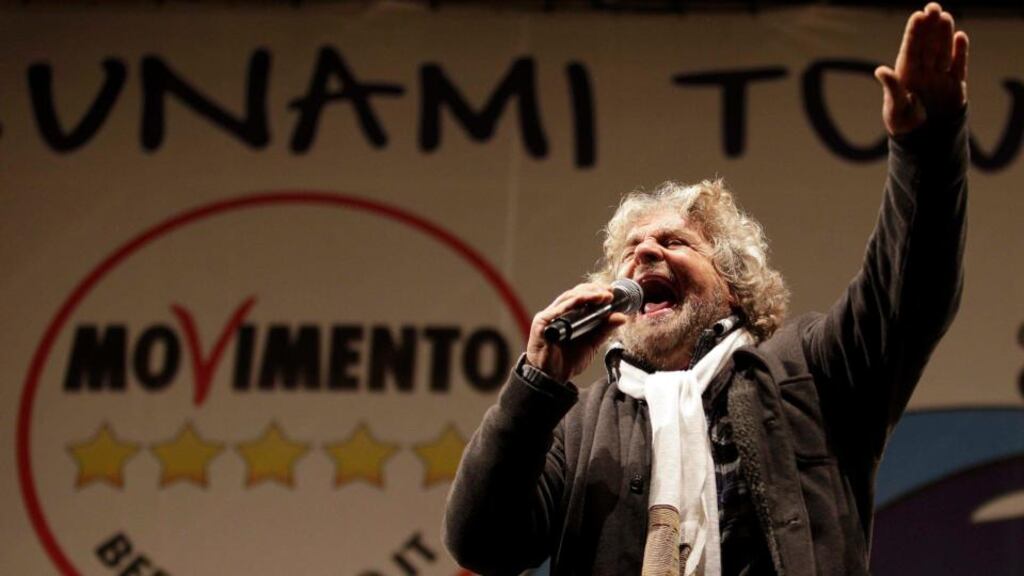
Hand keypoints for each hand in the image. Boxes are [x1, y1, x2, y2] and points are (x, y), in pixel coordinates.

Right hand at [526, 283, 627, 382]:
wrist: (552, 378)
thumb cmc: (567, 361)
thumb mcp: (592, 344)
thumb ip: (605, 330)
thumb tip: (621, 317)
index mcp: (568, 316)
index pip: (582, 296)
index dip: (597, 292)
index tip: (612, 293)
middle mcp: (557, 313)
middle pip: (575, 293)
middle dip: (594, 290)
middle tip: (609, 293)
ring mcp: (549, 316)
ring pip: (568, 297)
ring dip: (586, 294)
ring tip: (602, 296)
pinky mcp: (541, 322)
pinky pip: (557, 309)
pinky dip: (572, 303)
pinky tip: (584, 300)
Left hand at [874, 2, 968, 135]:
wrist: (924, 141)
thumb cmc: (903, 125)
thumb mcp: (895, 107)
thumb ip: (891, 88)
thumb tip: (880, 70)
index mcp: (905, 74)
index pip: (910, 48)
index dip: (914, 32)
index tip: (918, 16)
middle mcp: (922, 71)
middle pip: (927, 44)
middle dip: (930, 26)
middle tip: (933, 7)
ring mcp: (939, 76)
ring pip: (943, 50)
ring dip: (944, 34)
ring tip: (945, 17)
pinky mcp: (955, 84)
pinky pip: (958, 64)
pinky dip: (960, 51)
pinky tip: (961, 36)